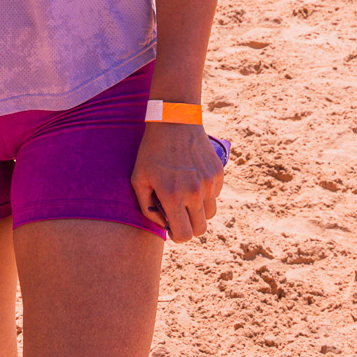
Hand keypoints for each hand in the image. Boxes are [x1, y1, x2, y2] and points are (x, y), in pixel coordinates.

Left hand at [131, 122, 224, 241]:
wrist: (174, 121)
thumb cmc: (151, 151)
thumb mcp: (138, 178)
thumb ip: (147, 206)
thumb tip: (163, 225)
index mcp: (173, 196)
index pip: (184, 235)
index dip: (177, 235)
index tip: (171, 226)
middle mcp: (194, 193)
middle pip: (200, 229)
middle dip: (189, 226)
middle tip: (178, 214)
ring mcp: (209, 183)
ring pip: (210, 214)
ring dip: (198, 211)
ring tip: (185, 195)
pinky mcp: (218, 173)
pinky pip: (215, 195)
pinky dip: (206, 194)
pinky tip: (193, 179)